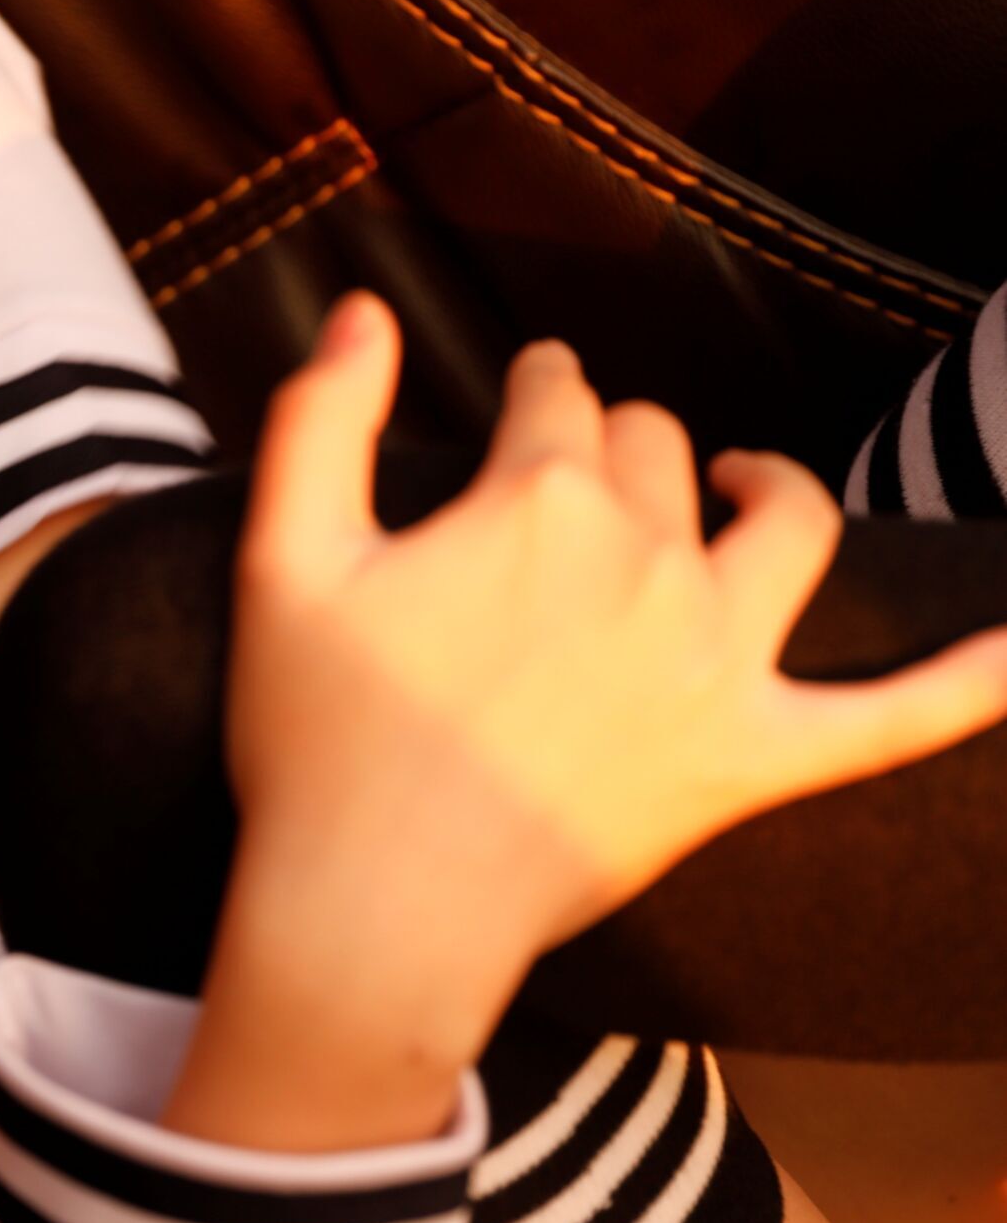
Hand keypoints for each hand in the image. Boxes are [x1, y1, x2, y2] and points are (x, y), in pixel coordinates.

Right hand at [163, 293, 1006, 1150]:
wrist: (376, 911)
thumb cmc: (316, 742)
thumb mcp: (283, 563)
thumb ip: (320, 419)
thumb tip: (364, 310)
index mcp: (538, 503)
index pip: (557, 398)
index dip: (533, 391)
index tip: (516, 403)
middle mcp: (651, 560)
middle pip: (658, 452)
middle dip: (620, 443)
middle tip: (574, 476)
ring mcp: (715, 663)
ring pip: (790, 529)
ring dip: (775, 490)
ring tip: (747, 484)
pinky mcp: (747, 759)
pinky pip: (889, 719)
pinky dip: (967, 681)